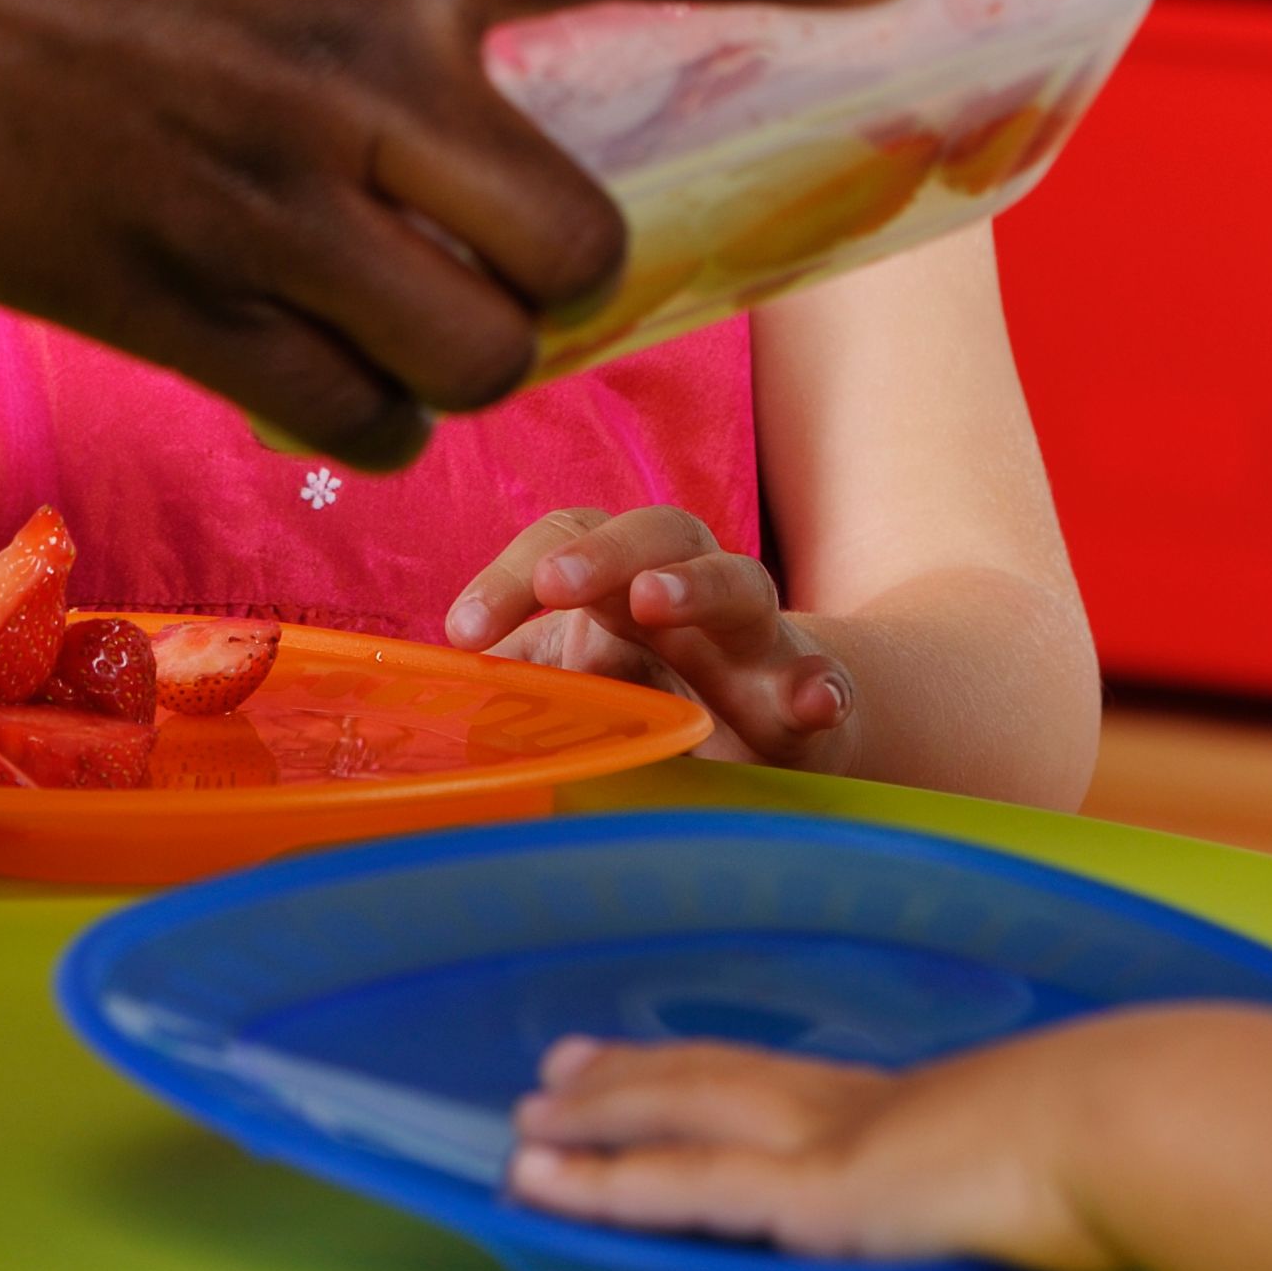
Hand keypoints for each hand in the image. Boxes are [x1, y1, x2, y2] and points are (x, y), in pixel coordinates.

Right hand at [0, 0, 910, 469]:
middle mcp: (357, 83)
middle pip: (578, 234)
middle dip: (575, 252)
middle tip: (525, 233)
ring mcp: (273, 212)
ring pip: (484, 349)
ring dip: (483, 341)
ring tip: (430, 305)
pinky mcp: (182, 312)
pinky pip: (359, 415)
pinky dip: (377, 406)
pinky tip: (340, 361)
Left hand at [450, 507, 852, 765]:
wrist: (781, 737)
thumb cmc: (662, 698)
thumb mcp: (585, 688)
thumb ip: (529, 686)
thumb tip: (451, 695)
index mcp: (622, 581)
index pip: (564, 545)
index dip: (510, 578)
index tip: (462, 634)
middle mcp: (690, 592)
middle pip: (657, 533)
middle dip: (604, 550)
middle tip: (556, 584)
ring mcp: (756, 642)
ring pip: (740, 585)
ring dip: (696, 586)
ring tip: (655, 600)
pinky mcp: (807, 701)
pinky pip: (820, 681)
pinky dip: (818, 685)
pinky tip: (813, 700)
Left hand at [507, 1028, 1123, 1270]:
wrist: (1128, 1127)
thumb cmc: (1120, 1146)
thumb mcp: (1053, 1161)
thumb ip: (1013, 1175)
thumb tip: (1029, 1194)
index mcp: (901, 1103)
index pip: (771, 1077)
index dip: (698, 1067)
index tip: (639, 1056)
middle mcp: (846, 1108)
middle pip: (706, 1079)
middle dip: (624, 1081)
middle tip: (550, 1078)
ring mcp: (823, 1145)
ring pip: (673, 1122)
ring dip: (592, 1127)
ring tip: (522, 1135)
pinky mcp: (811, 1193)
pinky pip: (684, 1188)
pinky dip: (607, 1186)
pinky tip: (552, 1185)